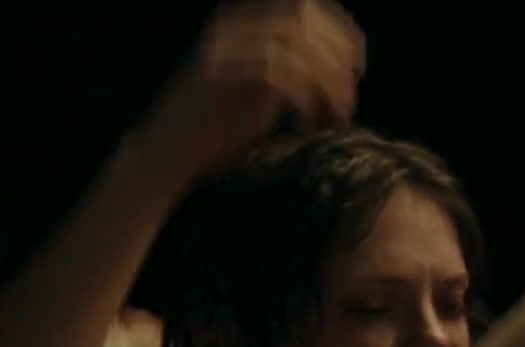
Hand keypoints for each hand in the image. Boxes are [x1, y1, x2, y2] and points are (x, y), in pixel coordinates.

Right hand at [130, 0, 364, 184]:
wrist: (166, 154)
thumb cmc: (216, 131)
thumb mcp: (263, 93)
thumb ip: (294, 73)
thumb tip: (344, 73)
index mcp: (244, 23)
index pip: (305, 6)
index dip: (340, 30)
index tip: (359, 66)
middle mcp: (235, 26)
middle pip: (303, 17)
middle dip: (336, 54)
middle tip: (348, 97)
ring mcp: (225, 48)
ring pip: (293, 44)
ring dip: (324, 80)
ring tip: (334, 115)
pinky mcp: (220, 75)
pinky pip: (277, 73)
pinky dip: (302, 98)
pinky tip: (306, 123)